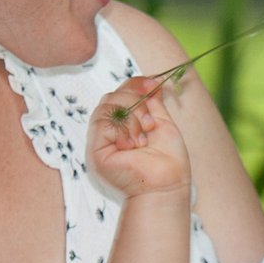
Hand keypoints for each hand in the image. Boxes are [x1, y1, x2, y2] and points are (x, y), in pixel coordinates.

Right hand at [89, 76, 191, 198]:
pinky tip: (133, 145)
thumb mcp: (161, 121)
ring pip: (106, 107)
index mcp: (124, 123)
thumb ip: (152, 101)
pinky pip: (102, 123)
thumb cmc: (168, 160)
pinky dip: (122, 129)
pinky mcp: (95, 151)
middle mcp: (110, 131)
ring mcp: (101, 140)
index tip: (153, 85)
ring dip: (131, 118)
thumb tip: (153, 79)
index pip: (121, 93)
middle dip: (135, 102)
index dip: (135, 85)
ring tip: (144, 138)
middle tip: (151, 123)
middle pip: (112, 97)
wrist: (167, 184)